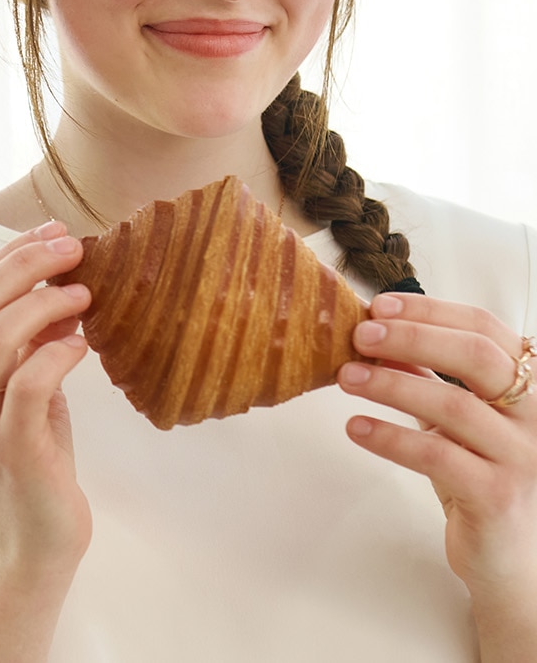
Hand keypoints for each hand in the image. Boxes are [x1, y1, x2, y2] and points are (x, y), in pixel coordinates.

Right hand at [0, 220, 92, 580]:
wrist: (29, 550)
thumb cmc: (32, 465)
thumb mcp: (24, 395)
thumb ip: (30, 347)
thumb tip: (62, 289)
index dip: (6, 257)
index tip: (51, 234)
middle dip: (24, 264)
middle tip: (71, 247)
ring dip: (44, 304)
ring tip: (84, 294)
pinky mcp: (11, 451)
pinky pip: (28, 384)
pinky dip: (57, 354)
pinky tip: (83, 345)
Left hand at [338, 293, 536, 600]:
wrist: (509, 557)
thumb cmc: (480, 475)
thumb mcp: (454, 419)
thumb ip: (427, 376)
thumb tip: (379, 335)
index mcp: (530, 386)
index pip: (485, 329)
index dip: (430, 311)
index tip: (379, 306)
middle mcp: (536, 417)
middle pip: (477, 357)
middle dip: (412, 337)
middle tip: (360, 335)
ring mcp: (523, 457)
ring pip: (453, 405)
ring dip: (391, 385)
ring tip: (345, 377)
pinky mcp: (498, 496)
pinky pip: (437, 455)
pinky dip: (390, 437)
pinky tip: (354, 427)